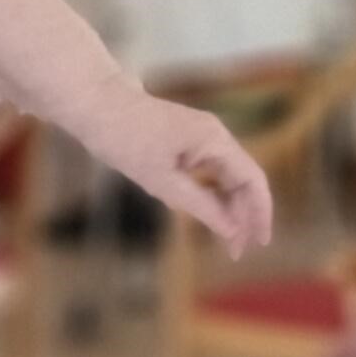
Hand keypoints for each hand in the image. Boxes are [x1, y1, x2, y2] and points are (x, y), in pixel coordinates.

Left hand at [99, 91, 271, 257]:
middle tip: (236, 252)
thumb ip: (199, 205)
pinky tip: (208, 216)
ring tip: (225, 240)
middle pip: (243, 180)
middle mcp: (215, 137)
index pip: (253, 180)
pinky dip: (211, 195)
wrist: (96, 104)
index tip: (259, 243)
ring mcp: (201, 138)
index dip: (259, 213)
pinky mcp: (186, 142)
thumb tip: (230, 230)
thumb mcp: (161, 180)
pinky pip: (208, 172)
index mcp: (215, 140)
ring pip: (226, 178)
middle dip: (243, 216)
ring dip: (228, 208)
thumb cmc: (124, 138)